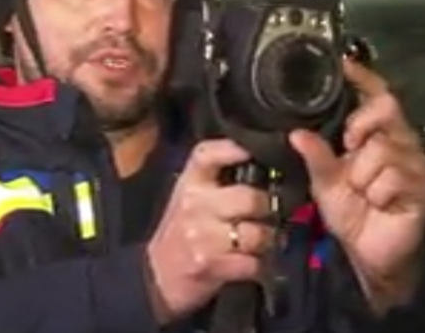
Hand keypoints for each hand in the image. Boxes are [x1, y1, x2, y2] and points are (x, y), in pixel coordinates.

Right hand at [145, 139, 275, 322]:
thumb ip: (217, 179)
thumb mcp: (189, 196)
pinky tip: (250, 263)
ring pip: (257, 233)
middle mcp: (194, 204)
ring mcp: (202, 236)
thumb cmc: (180, 231)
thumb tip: (260, 163)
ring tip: (261, 243)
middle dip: (268, 208)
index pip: (207, 154)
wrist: (156, 276)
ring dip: (267, 241)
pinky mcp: (210, 265)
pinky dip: (258, 266)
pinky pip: (253, 263)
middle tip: (267, 215)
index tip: (251, 153)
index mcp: (190, 183)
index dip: (232, 149)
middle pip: (250, 197)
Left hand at [290, 58, 424, 312]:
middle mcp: (400, 141)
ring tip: (363, 191)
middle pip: (385, 110)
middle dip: (361, 125)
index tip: (345, 63)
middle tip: (349, 146)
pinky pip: (394, 177)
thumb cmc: (351, 213)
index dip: (363, 78)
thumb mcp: (325, 183)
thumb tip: (296, 134)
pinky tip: (378, 203)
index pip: (376, 95)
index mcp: (376, 134)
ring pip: (384, 148)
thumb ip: (316, 156)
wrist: (370, 254)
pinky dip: (377, 193)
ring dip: (363, 174)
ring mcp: (415, 163)